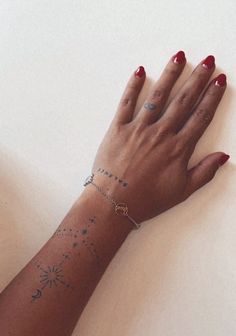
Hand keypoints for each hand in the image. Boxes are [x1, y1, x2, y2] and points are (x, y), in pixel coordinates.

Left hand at [92, 51, 228, 223]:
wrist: (114, 203)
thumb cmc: (148, 200)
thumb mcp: (182, 191)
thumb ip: (204, 172)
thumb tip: (224, 157)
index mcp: (178, 148)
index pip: (200, 117)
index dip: (212, 97)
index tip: (219, 81)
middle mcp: (161, 134)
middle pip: (183, 101)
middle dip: (197, 79)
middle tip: (208, 61)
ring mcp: (139, 129)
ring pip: (158, 96)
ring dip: (170, 74)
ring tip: (180, 56)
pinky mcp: (118, 129)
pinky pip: (126, 103)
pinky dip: (133, 86)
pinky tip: (140, 71)